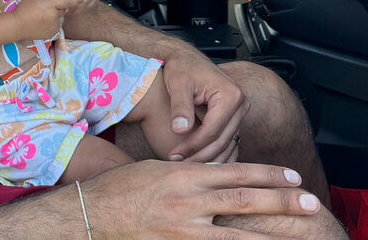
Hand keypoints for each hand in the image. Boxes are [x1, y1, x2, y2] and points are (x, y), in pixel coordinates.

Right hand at [11, 0, 84, 40]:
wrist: (16, 26)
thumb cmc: (23, 9)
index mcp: (49, 5)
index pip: (66, 1)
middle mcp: (54, 16)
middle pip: (62, 11)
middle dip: (56, 9)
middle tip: (42, 10)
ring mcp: (53, 26)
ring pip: (60, 19)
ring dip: (55, 17)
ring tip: (41, 17)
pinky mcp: (52, 34)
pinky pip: (57, 27)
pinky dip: (53, 25)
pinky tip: (42, 24)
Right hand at [81, 160, 330, 239]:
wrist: (91, 213)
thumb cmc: (121, 187)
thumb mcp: (156, 169)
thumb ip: (189, 174)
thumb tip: (220, 178)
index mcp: (183, 174)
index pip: (235, 171)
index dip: (267, 174)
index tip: (292, 176)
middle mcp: (187, 200)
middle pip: (244, 199)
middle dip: (282, 201)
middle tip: (312, 201)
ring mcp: (183, 229)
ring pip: (237, 236)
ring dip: (271, 237)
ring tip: (298, 237)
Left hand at [162, 48, 249, 162]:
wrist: (185, 58)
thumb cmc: (182, 67)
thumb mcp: (178, 84)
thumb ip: (180, 108)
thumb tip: (180, 130)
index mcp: (231, 95)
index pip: (212, 130)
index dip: (193, 145)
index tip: (174, 154)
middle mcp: (241, 105)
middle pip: (222, 140)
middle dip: (199, 155)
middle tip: (178, 164)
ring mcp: (239, 112)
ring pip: (225, 144)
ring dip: (206, 157)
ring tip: (184, 164)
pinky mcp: (233, 118)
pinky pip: (226, 141)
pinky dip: (212, 152)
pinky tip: (195, 160)